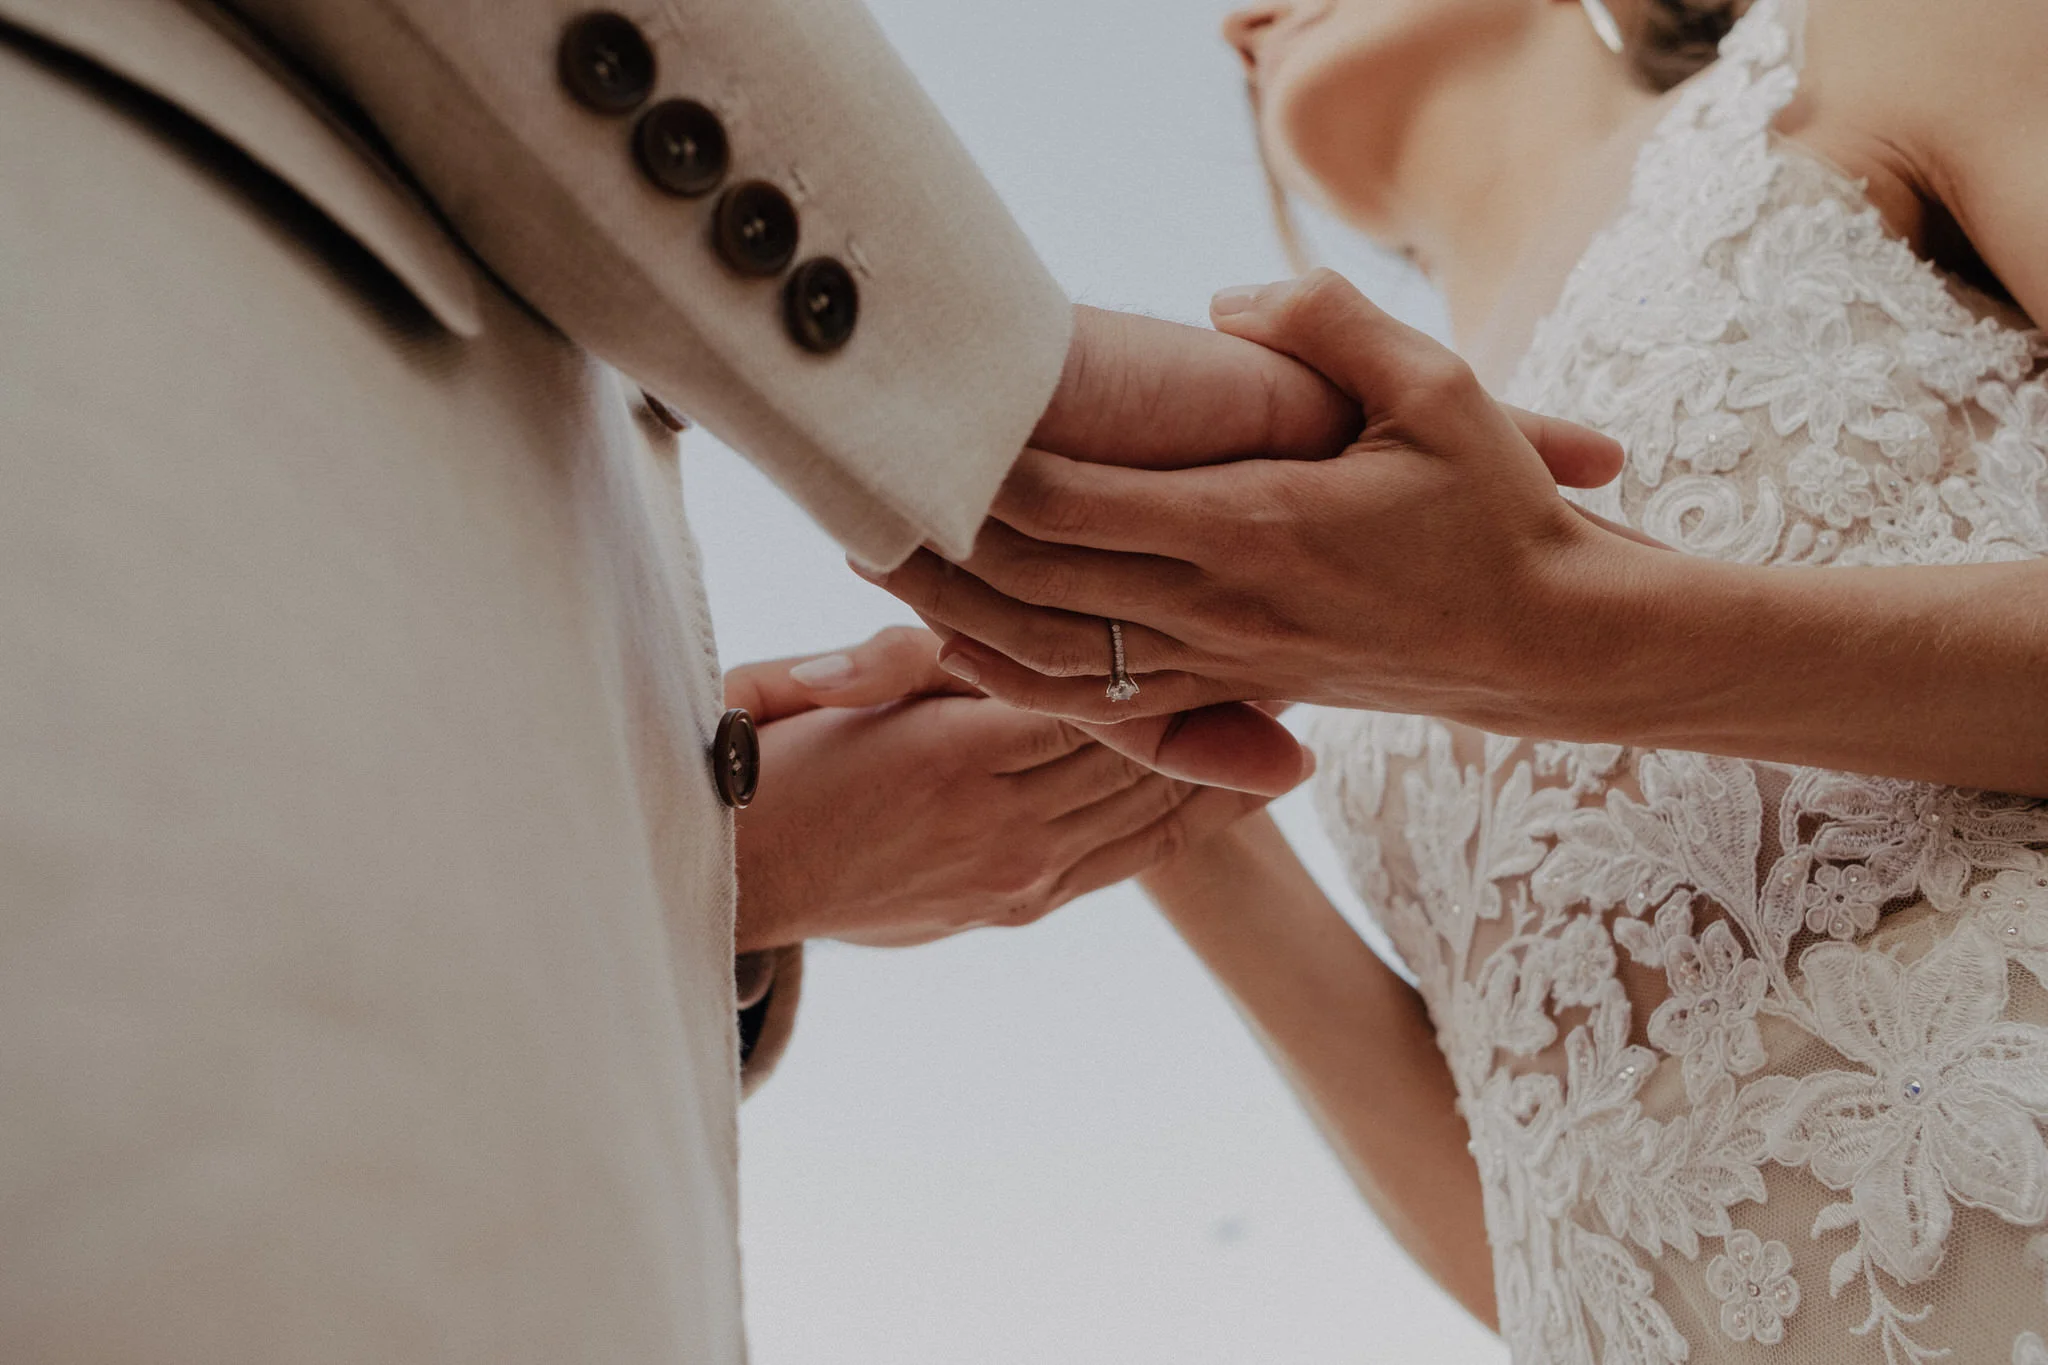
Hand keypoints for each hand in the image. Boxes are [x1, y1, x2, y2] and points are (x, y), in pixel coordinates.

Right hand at [727, 627, 1288, 951]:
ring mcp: (1018, 875)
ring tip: (1295, 707)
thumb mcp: (829, 685)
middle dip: (1221, 700)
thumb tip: (979, 625)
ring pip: (1148, 807)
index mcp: (957, 754)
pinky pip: (1130, 859)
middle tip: (1298, 644)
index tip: (1243, 609)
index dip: (1178, 655)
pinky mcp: (1017, 907)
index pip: (1099, 696)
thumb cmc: (766, 763)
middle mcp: (1004, 824)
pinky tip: (1252, 790)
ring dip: (1225, 760)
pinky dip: (1194, 822)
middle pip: (1142, 750)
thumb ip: (917, 656)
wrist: (731, 880)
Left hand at [865, 272, 1650, 735]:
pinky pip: (1102, 698)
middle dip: (941, 544)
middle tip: (853, 498)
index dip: (990, 474)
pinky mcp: (1231, 688)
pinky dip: (1022, 676)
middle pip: (1040, 585)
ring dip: (956, 613)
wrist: (1545, 642)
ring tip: (878, 567)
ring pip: (1054, 653)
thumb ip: (1326, 326)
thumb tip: (1224, 301)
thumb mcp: (1437, 390)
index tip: (919, 433)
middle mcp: (1220, 610)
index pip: (1081, 506)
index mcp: (1254, 533)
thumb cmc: (1496, 513)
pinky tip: (966, 651)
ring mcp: (1220, 661)